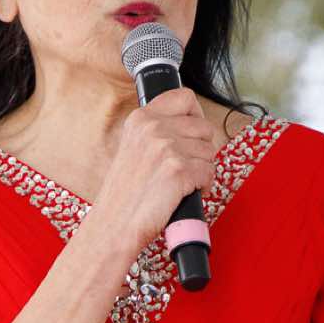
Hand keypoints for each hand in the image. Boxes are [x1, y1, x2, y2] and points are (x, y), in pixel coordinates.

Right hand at [91, 88, 222, 254]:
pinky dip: (203, 186)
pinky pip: (209, 172)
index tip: (194, 131)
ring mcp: (166, 148)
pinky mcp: (179, 170)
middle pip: (203, 127)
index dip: (196, 115)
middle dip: (201, 149)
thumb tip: (190, 126)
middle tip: (187, 166)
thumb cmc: (124, 195)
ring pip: (209, 151)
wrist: (114, 225)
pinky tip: (185, 193)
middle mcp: (153, 128)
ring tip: (183, 182)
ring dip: (202, 169)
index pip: (184, 97)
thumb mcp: (132, 148)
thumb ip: (156, 132)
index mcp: (140, 119)